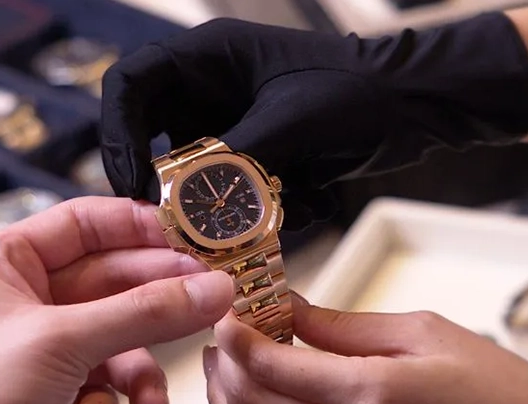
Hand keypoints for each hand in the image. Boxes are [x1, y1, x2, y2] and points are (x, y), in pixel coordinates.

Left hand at [0, 196, 233, 403]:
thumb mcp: (63, 342)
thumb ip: (146, 312)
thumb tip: (208, 288)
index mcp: (3, 265)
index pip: (84, 225)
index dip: (140, 228)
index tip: (190, 239)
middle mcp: (21, 302)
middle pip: (112, 285)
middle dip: (157, 305)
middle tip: (208, 303)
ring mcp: (39, 350)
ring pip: (117, 342)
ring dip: (135, 374)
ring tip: (150, 398)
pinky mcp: (52, 394)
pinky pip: (103, 387)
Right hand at [101, 14, 527, 229]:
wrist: (409, 105)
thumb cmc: (358, 91)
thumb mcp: (291, 121)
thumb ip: (235, 158)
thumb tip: (189, 202)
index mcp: (208, 56)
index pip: (131, 84)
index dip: (118, 133)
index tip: (131, 182)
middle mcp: (209, 87)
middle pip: (151, 134)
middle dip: (159, 180)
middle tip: (168, 223)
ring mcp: (230, 120)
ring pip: (190, 170)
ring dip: (208, 202)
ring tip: (238, 222)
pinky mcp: (253, 151)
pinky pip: (228, 187)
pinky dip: (246, 209)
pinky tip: (283, 212)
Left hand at [204, 295, 527, 403]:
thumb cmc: (502, 392)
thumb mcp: (426, 333)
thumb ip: (345, 326)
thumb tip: (290, 311)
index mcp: (370, 396)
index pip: (267, 368)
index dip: (234, 338)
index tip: (227, 313)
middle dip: (222, 371)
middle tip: (222, 339)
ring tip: (232, 372)